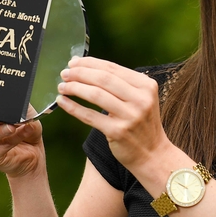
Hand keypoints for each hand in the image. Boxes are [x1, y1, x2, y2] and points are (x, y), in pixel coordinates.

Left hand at [55, 57, 171, 168]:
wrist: (153, 154)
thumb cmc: (141, 124)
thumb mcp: (141, 99)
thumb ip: (122, 84)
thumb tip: (88, 67)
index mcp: (146, 86)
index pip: (113, 68)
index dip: (90, 63)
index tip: (74, 62)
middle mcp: (140, 99)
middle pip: (103, 78)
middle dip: (80, 73)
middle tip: (65, 73)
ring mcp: (130, 116)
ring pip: (95, 94)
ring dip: (74, 88)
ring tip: (62, 86)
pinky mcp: (118, 131)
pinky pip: (89, 116)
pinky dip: (73, 107)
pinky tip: (63, 102)